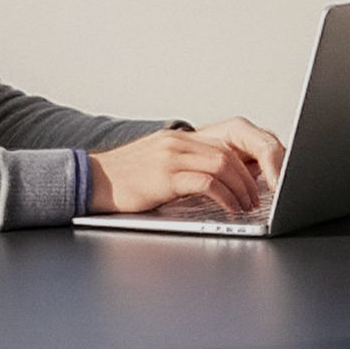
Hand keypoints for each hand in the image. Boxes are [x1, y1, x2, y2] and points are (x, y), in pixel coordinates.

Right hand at [91, 119, 283, 215]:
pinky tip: (230, 209)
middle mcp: (176, 142)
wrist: (91, 181)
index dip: (246, 163)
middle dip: (250, 177)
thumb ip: (185, 165)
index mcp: (178, 139)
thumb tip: (218, 181)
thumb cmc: (125, 180)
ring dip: (241, 188)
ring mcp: (170, 157)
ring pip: (222, 164)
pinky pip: (206, 183)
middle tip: (257, 198)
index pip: (224, 143)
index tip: (257, 181)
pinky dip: (225, 197)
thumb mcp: (159, 165)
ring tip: (247, 205)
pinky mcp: (164, 177)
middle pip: (228, 153)